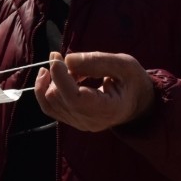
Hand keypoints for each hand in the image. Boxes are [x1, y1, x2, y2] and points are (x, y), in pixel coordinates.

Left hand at [35, 52, 154, 132]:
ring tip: (68, 67)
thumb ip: (98, 62)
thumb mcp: (124, 65)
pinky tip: (49, 74)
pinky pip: (48, 106)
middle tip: (68, 58)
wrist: (136, 102)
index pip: (75, 99)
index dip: (60, 77)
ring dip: (52, 80)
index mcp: (108, 110)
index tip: (56, 57)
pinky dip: (45, 88)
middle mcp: (90, 122)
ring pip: (50, 102)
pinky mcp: (70, 120)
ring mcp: (78, 124)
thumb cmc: (132, 81)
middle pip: (59, 98)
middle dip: (57, 74)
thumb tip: (67, 60)